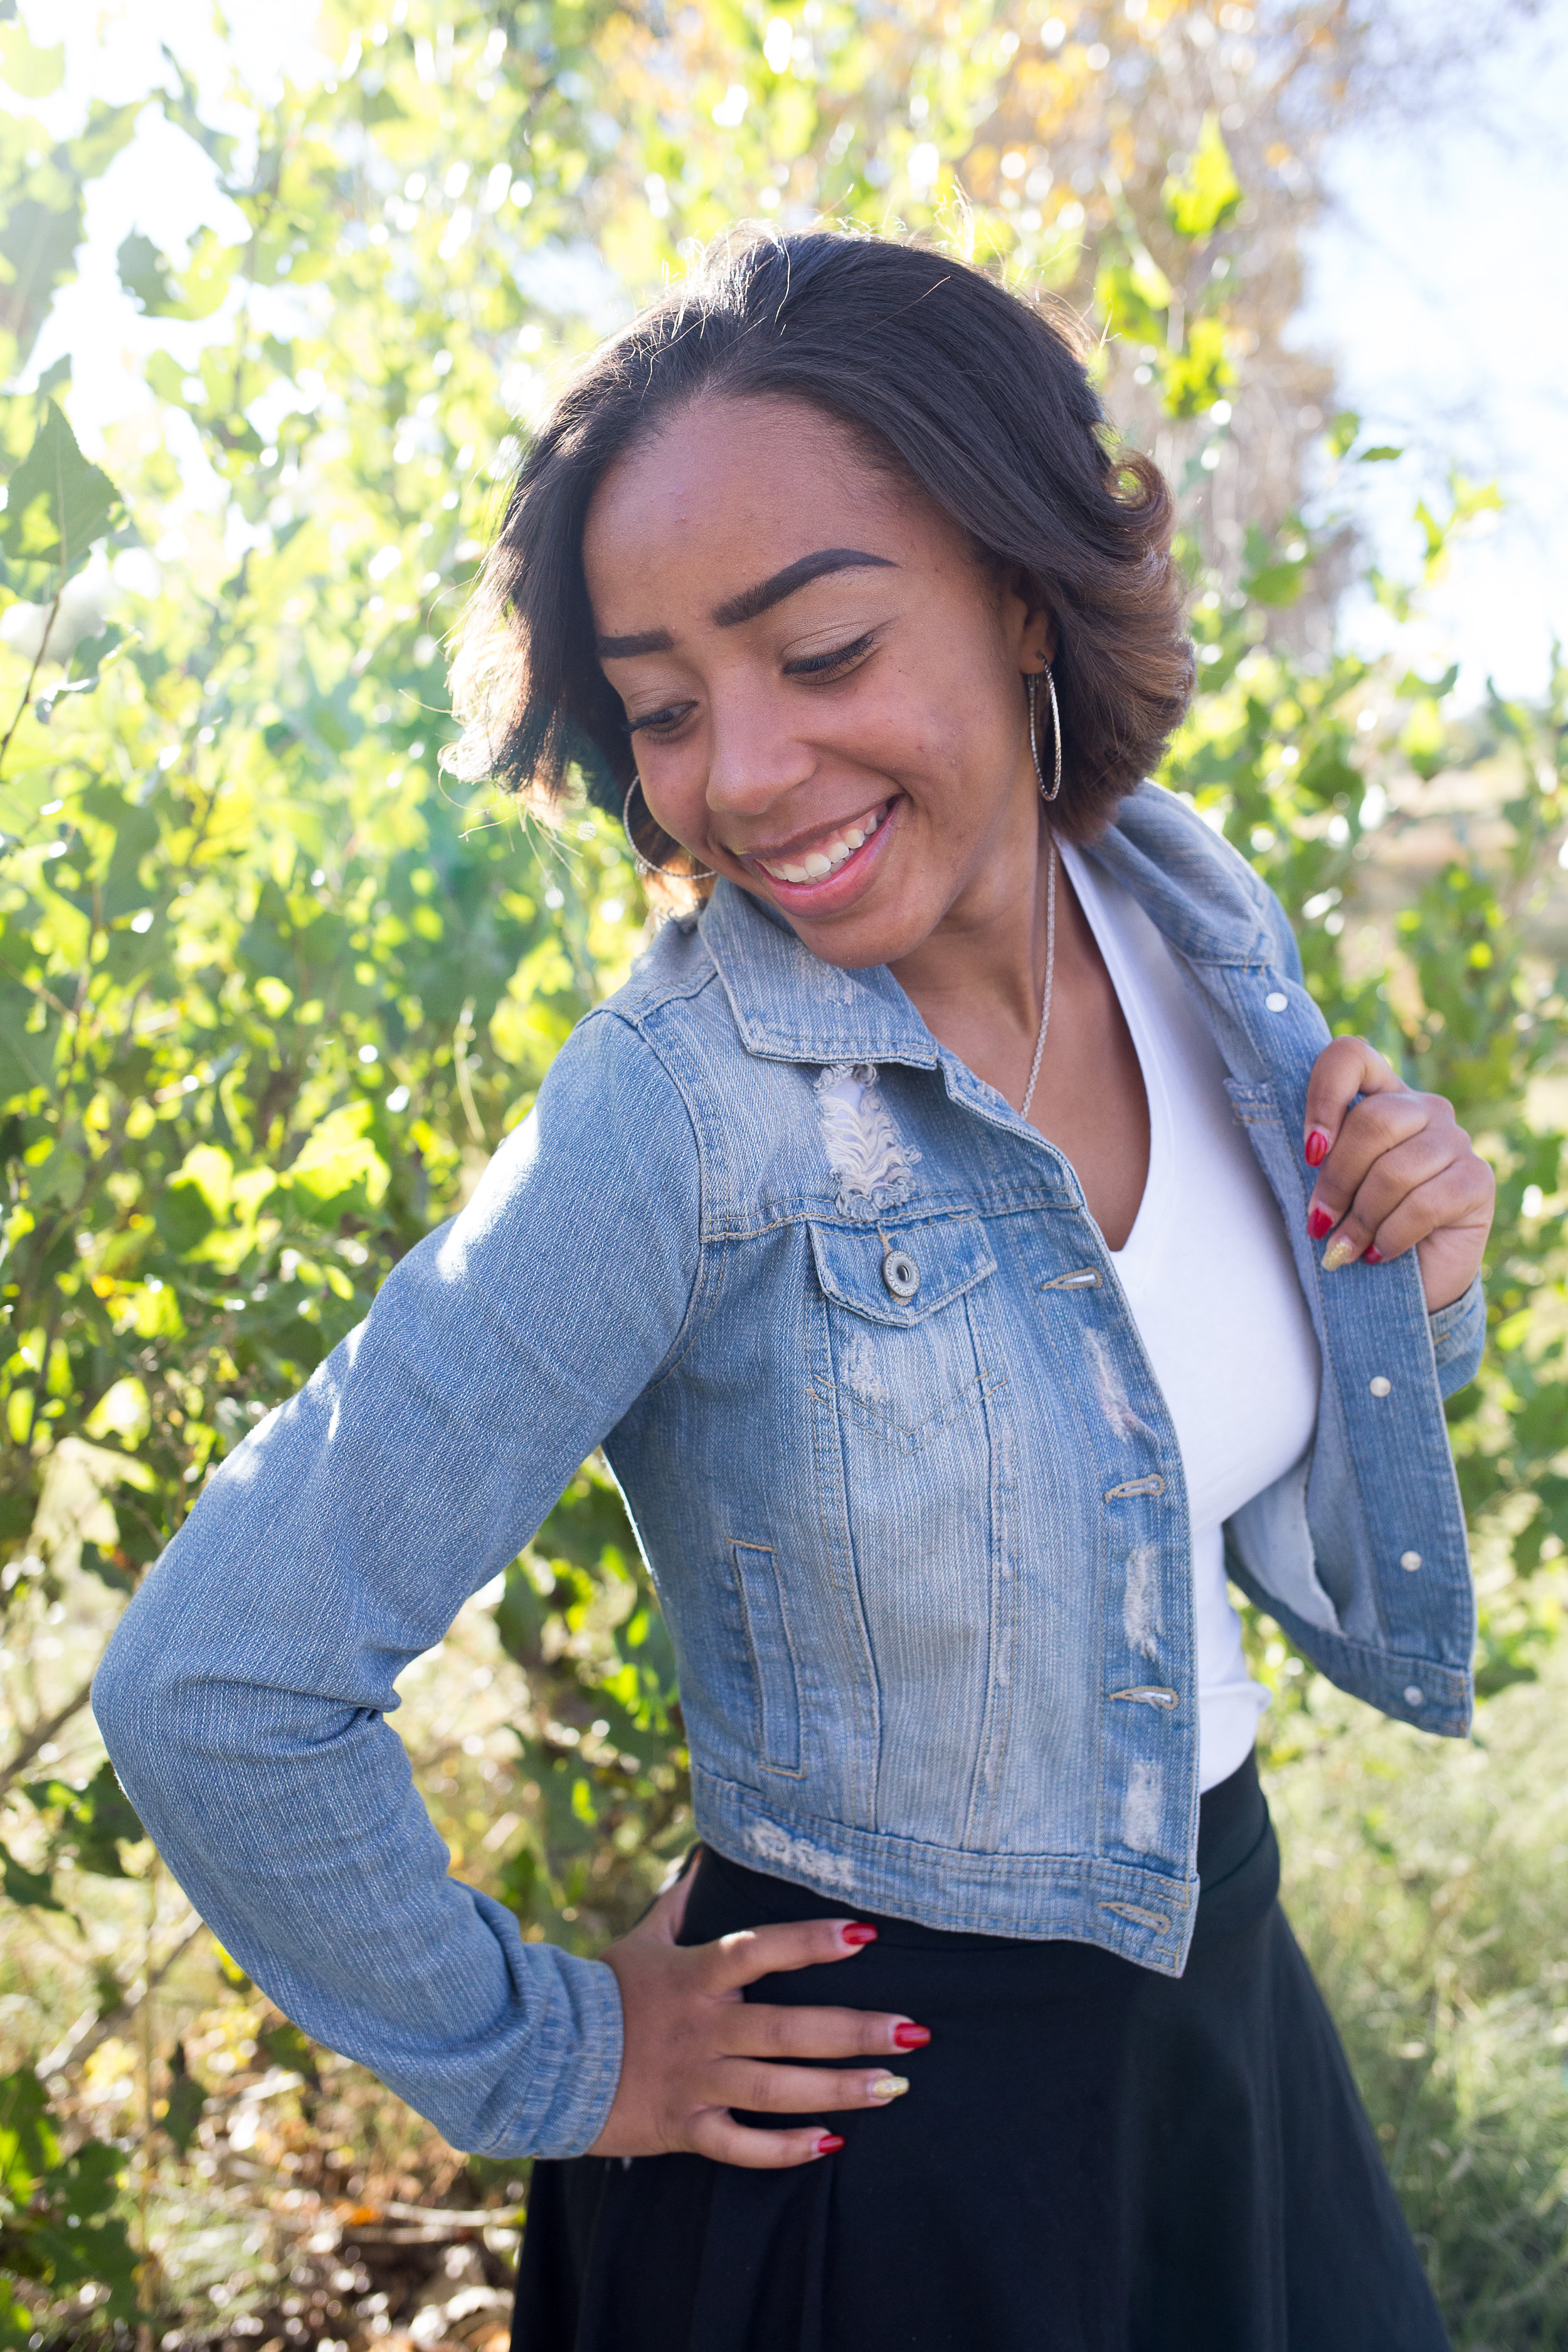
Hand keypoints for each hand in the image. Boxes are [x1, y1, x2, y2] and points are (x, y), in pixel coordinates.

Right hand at [588, 1856, 927, 2167]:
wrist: (542, 2058)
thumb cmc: (602, 1991)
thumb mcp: (642, 1938)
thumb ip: (683, 1901)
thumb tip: (709, 1851)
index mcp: (694, 1976)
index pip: (760, 1951)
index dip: (812, 1942)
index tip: (867, 1937)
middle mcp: (702, 2029)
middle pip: (787, 2030)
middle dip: (854, 2032)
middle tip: (914, 2031)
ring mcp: (695, 2081)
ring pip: (777, 2090)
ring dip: (839, 2090)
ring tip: (894, 2086)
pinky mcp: (683, 2128)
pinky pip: (741, 2147)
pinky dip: (785, 2150)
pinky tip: (831, 2145)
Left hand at [1302, 1036, 1494, 1311]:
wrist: (1411, 1283)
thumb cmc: (1358, 1227)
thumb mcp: (1331, 1187)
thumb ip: (1321, 1158)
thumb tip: (1312, 1151)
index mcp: (1381, 1096)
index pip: (1351, 1056)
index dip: (1324, 1095)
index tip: (1310, 1151)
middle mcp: (1424, 1109)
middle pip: (1372, 1121)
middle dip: (1336, 1181)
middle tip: (1318, 1223)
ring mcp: (1456, 1141)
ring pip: (1395, 1169)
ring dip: (1360, 1218)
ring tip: (1345, 1249)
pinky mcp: (1479, 1180)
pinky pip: (1424, 1203)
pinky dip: (1391, 1235)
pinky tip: (1378, 1253)